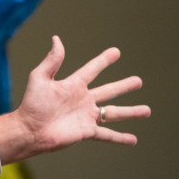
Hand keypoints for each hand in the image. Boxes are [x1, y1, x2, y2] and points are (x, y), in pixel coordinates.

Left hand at [0, 35, 150, 164]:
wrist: (30, 129)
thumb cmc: (32, 103)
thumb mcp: (40, 77)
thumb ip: (52, 60)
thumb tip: (57, 38)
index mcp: (73, 85)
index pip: (92, 69)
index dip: (104, 60)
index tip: (116, 52)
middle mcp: (83, 99)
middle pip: (109, 90)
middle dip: (124, 86)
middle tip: (139, 80)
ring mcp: (86, 116)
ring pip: (113, 113)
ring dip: (130, 112)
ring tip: (147, 110)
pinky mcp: (87, 131)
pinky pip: (107, 134)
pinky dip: (120, 137)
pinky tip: (134, 139)